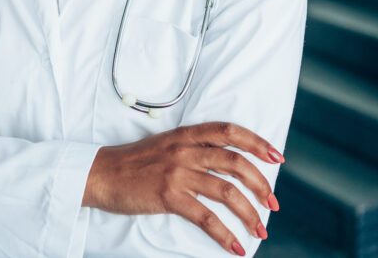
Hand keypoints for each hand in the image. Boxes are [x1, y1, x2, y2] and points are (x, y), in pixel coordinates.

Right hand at [82, 122, 283, 255]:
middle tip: (273, 203)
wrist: (100, 174)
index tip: (277, 156)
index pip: (230, 131)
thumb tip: (226, 167)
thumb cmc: (133, 163)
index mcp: (186, 134)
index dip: (257, 142)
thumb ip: (193, 150)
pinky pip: (206, 217)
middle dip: (261, 184)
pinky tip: (236, 246)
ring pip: (226, 192)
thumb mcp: (166, 146)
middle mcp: (185, 150)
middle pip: (235, 163)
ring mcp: (177, 172)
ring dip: (249, 213)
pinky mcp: (168, 196)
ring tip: (260, 229)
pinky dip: (225, 234)